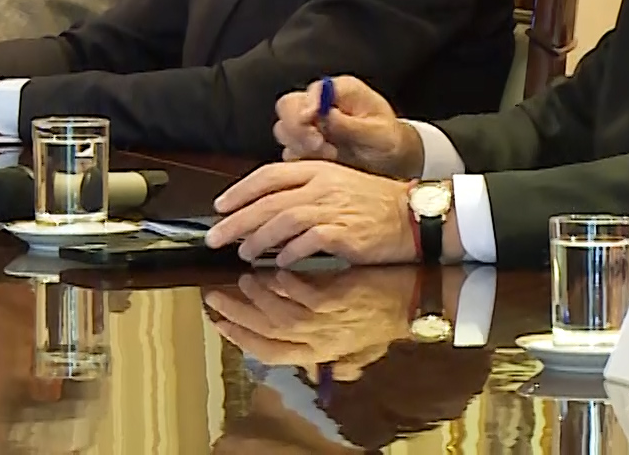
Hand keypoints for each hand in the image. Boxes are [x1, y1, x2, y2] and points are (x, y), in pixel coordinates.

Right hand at [205, 268, 418, 380]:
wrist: (414, 302)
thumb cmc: (380, 317)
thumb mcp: (351, 343)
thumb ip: (322, 347)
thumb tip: (302, 358)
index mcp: (317, 352)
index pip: (267, 352)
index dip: (240, 338)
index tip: (218, 322)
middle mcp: (318, 342)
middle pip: (266, 335)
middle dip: (236, 318)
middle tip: (214, 299)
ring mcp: (327, 322)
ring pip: (279, 316)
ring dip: (255, 299)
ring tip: (240, 279)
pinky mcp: (338, 300)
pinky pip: (302, 294)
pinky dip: (283, 284)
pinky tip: (272, 270)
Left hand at [206, 161, 434, 265]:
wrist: (413, 215)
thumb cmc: (373, 203)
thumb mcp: (336, 185)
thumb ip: (302, 192)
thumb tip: (265, 209)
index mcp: (317, 169)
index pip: (268, 175)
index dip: (239, 191)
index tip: (219, 207)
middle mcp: (322, 185)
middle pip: (267, 201)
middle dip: (236, 220)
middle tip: (215, 237)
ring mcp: (333, 208)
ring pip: (282, 221)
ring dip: (257, 239)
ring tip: (242, 253)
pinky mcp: (344, 233)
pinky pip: (307, 243)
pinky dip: (289, 253)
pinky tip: (278, 262)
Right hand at [275, 76, 422, 178]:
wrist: (391, 159)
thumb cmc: (388, 140)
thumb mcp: (378, 132)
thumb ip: (351, 124)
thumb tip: (326, 114)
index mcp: (340, 90)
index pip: (312, 91)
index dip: (307, 106)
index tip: (310, 122)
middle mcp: (320, 103)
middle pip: (288, 106)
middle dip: (298, 128)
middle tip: (319, 145)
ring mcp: (310, 124)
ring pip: (284, 130)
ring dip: (300, 146)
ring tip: (329, 155)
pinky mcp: (305, 145)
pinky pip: (290, 151)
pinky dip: (301, 160)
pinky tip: (323, 164)